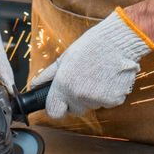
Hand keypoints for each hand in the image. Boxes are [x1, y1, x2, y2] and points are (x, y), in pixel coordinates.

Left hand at [33, 8, 153, 118]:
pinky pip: (107, 102)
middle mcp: (79, 96)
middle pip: (74, 110)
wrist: (119, 41)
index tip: (60, 101)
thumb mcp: (65, 57)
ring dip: (92, 95)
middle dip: (75, 100)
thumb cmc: (91, 45)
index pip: (54, 112)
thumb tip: (35, 85)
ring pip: (91, 105)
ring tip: (98, 75)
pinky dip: (107, 93)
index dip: (57, 107)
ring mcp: (98, 100)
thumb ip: (48, 75)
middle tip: (83, 81)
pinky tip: (109, 78)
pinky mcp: (114, 100)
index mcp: (64, 85)